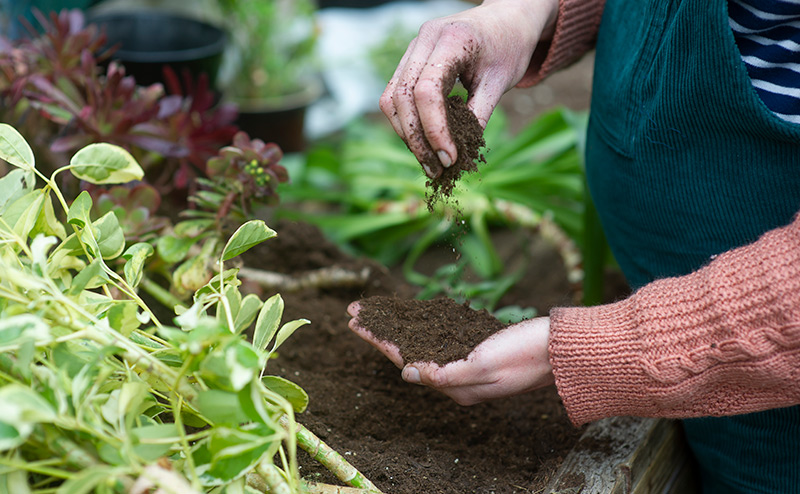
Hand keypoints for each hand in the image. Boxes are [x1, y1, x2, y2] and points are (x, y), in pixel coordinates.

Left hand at [347, 301, 554, 405]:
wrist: (563, 350)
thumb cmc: (527, 355)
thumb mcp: (484, 366)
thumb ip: (444, 372)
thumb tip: (406, 374)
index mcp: (455, 385)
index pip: (404, 360)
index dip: (378, 339)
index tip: (355, 321)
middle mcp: (457, 378)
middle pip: (408, 351)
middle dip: (381, 331)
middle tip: (356, 310)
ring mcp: (469, 365)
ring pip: (422, 343)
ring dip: (398, 327)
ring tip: (378, 311)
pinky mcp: (480, 350)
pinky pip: (442, 338)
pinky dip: (423, 326)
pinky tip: (416, 318)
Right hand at [379, 0, 558, 177]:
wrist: (507, 18)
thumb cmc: (509, 47)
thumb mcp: (501, 82)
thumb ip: (478, 115)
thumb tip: (459, 156)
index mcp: (451, 39)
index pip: (427, 91)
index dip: (434, 129)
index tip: (449, 159)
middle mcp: (424, 39)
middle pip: (402, 98)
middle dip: (417, 139)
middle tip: (437, 170)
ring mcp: (412, 48)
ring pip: (391, 99)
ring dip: (407, 135)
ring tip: (430, 163)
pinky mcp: (410, 59)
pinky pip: (396, 95)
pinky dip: (407, 122)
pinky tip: (425, 143)